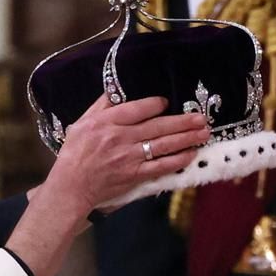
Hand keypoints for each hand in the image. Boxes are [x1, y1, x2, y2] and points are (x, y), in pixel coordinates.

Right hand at [44, 95, 208, 219]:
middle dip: (182, 121)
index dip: (156, 104)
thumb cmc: (75, 154)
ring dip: (186, 138)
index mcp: (107, 122)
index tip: (167, 102)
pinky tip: (191, 154)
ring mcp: (129, 158)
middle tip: (201, 117)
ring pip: (163, 145)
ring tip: (204, 133)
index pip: (137, 108)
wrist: (71, 186)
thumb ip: (101, 106)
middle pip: (157, 126)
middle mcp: (121, 138)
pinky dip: (177, 160)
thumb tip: (117, 89)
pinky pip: (161, 166)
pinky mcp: (135, 175)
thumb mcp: (82, 123)